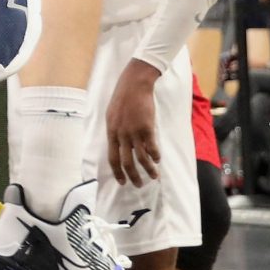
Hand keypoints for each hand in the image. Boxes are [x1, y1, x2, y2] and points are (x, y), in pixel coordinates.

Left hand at [106, 61, 162, 184]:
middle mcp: (121, 134)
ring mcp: (134, 132)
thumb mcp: (111, 115)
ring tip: (153, 176)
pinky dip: (155, 156)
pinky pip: (152, 148)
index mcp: (111, 131)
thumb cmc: (122, 98)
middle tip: (138, 184)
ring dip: (148, 170)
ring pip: (141, 158)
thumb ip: (114, 131)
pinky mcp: (147, 128)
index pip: (112, 158)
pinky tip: (158, 160)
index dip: (117, 172)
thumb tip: (118, 145)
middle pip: (126, 162)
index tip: (122, 182)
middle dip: (133, 176)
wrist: (134, 85)